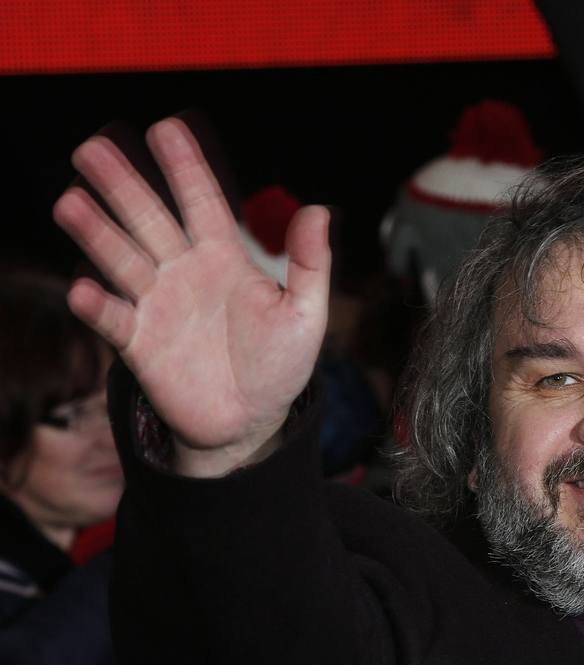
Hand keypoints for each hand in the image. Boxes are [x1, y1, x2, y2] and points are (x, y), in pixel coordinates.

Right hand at [53, 118, 330, 476]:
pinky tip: (82, 290)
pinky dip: (97, 305)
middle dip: (123, 185)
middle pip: (149, 220)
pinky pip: (114, 320)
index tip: (166, 128)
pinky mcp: (139, 345)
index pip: (202, 202)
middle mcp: (183, 273)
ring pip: (122, 260)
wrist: (251, 422)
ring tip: (71, 203)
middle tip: (92, 149)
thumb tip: (318, 210)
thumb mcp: (306, 314)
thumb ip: (309, 264)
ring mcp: (157, 305)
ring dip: (97, 233)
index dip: (186, 167)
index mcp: (224, 258)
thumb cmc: (280, 365)